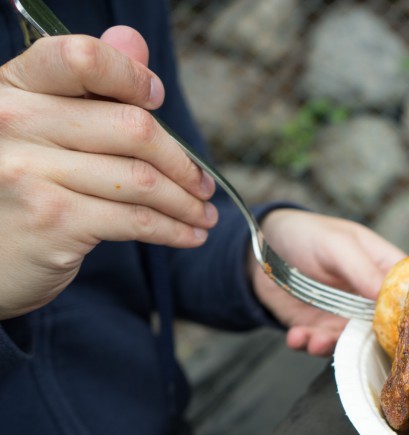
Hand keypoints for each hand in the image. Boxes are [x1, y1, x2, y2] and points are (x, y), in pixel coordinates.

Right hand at [0, 27, 216, 319]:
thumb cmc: (22, 186)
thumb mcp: (42, 127)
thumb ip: (87, 84)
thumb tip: (132, 39)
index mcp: (12, 87)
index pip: (81, 59)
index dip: (131, 76)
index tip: (158, 100)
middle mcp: (13, 122)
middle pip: (132, 127)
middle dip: (182, 161)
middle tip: (203, 183)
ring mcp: (29, 172)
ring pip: (142, 179)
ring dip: (186, 202)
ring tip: (203, 213)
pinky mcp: (53, 220)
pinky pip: (137, 220)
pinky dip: (174, 229)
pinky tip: (189, 235)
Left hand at [250, 209, 404, 355]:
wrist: (261, 250)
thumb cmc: (308, 234)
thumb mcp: (337, 244)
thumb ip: (362, 269)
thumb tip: (392, 297)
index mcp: (385, 270)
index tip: (406, 331)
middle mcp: (370, 299)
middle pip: (387, 329)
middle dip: (371, 342)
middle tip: (356, 346)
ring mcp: (346, 316)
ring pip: (353, 343)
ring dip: (333, 346)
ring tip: (316, 341)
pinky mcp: (320, 329)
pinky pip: (321, 345)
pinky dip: (309, 345)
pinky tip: (297, 336)